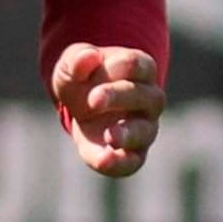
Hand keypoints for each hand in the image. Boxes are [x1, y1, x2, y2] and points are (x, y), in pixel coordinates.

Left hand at [51, 44, 164, 175]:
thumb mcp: (73, 63)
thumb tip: (87, 58)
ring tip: (110, 136)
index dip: (122, 65)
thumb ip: (78, 58)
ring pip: (146, 131)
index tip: (101, 64)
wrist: (79, 103)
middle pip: (147, 97)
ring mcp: (143, 127)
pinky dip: (120, 163)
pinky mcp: (130, 152)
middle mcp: (149, 99)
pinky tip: (104, 161)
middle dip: (120, 97)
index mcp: (140, 70)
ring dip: (129, 134)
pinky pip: (133, 161)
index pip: (140, 65)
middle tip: (93, 100)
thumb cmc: (84, 77)